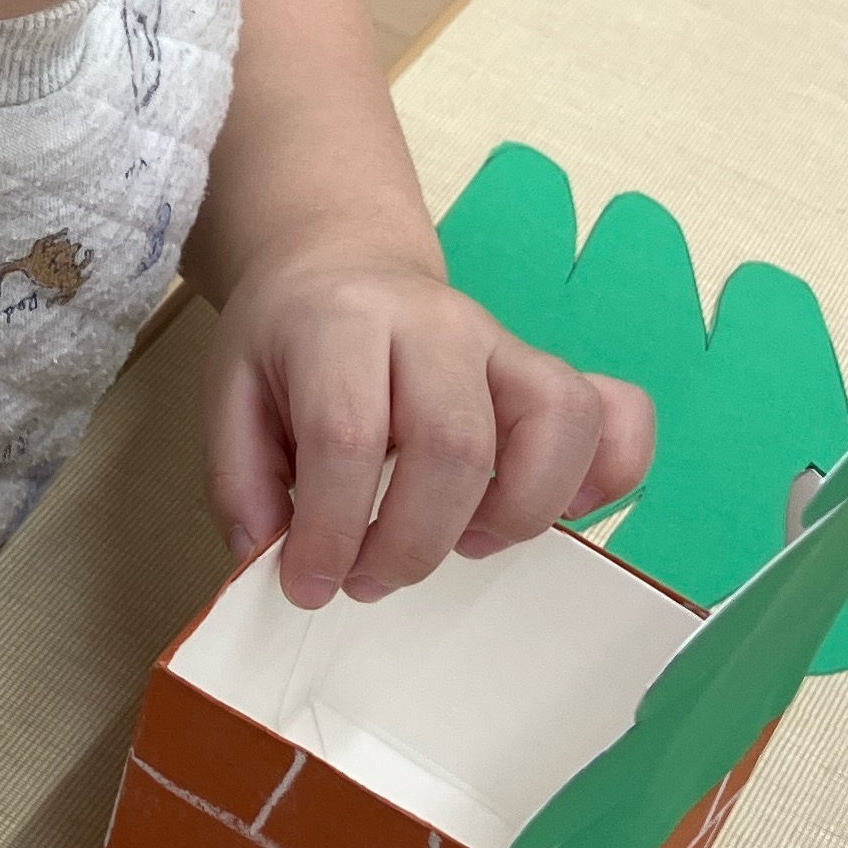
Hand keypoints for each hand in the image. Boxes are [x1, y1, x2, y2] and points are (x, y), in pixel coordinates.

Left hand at [205, 242, 652, 608]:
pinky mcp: (549, 370)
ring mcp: (505, 343)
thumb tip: (271, 560)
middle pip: (456, 443)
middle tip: (371, 578)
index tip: (308, 583)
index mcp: (342, 323)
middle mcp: (436, 323)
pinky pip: (616, 415)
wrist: (343, 263)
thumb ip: (242, 483)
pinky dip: (608, 476)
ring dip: (515, 514)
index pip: (350, 435)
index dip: (333, 531)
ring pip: (556, 422)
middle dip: (413, 542)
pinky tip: (555, 514)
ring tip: (463, 546)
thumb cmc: (289, 342)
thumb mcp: (231, 397)